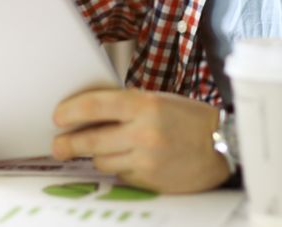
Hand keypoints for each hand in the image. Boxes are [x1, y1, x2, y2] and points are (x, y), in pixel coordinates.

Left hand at [51, 89, 229, 192]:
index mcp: (144, 104)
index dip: (69, 111)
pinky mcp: (149, 180)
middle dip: (68, 144)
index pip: (94, 106)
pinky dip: (119, 168)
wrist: (223, 146)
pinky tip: (128, 160)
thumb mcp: (158, 100)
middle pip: (90, 140)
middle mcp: (143, 132)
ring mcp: (145, 159)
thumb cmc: (189, 119)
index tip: (57, 117)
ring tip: (99, 150)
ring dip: (96, 156)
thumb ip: (126, 104)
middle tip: (58, 146)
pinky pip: (120, 175)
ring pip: (102, 160)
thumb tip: (88, 113)